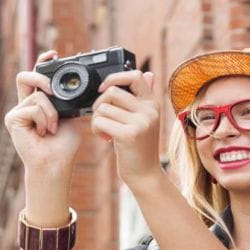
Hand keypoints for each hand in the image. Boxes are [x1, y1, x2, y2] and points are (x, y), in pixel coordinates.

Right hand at [3, 50, 87, 173]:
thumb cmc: (64, 145)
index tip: (54, 54)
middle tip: (53, 91)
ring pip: (37, 95)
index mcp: (39, 102)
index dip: (43, 62)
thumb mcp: (71, 115)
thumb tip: (74, 85)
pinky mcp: (12, 119)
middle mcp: (25, 105)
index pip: (37, 76)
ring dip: (51, 112)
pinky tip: (43, 132)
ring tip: (52, 128)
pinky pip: (33, 106)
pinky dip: (44, 118)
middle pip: (26, 76)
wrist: (56, 163)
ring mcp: (17, 111)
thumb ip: (67, 99)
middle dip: (42, 78)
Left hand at [89, 70, 162, 186]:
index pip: (136, 75)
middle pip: (112, 92)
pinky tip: (105, 138)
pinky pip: (100, 121)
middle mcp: (149, 110)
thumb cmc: (140, 147)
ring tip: (105, 131)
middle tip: (102, 119)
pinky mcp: (129, 135)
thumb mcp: (146, 120)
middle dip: (99, 104)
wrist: (145, 175)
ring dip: (96, 120)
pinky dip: (96, 129)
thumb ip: (144, 98)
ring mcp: (141, 122)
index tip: (104, 89)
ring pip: (103, 108)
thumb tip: (148, 74)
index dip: (115, 77)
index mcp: (153, 103)